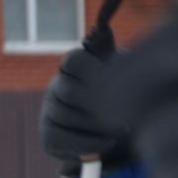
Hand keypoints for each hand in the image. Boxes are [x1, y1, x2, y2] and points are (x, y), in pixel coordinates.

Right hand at [39, 0, 129, 168]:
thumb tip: (105, 34)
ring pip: (64, 115)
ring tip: (123, 129)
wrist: (120, 126)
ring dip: (97, 125)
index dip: (92, 69)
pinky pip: (60, 137)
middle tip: (125, 111)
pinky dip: (86, 143)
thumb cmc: (128, 93)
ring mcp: (49, 110)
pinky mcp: (48, 134)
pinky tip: (108, 143)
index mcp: (75, 65)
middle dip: (99, 104)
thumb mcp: (129, 71)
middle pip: (69, 91)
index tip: (114, 81)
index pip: (73, 59)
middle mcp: (57, 85)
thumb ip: (121, 56)